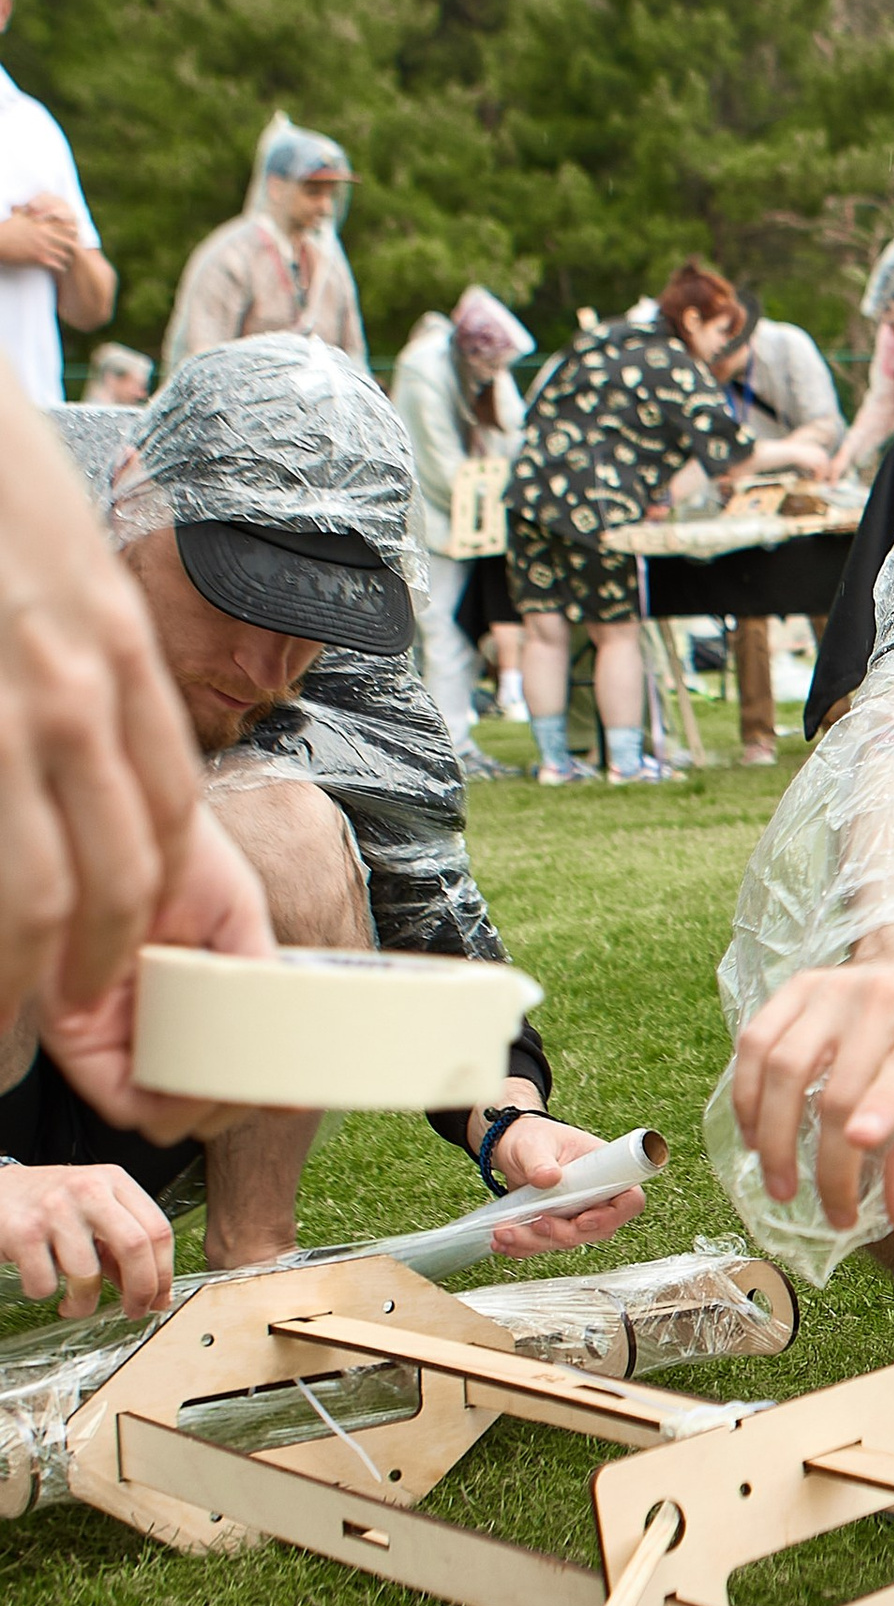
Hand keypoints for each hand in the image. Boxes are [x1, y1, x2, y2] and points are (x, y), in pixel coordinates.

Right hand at [0, 198, 80, 273]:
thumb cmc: (7, 229)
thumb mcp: (19, 215)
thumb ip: (29, 209)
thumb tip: (30, 204)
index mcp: (43, 224)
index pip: (65, 226)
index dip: (70, 232)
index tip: (72, 236)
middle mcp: (46, 235)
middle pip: (69, 240)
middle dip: (72, 246)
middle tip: (72, 250)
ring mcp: (43, 247)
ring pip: (65, 254)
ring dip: (67, 258)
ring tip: (67, 261)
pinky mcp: (39, 259)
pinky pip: (58, 265)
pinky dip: (60, 267)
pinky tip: (59, 268)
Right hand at [0, 389, 210, 1010]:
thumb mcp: (61, 569)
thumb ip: (83, 660)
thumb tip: (80, 740)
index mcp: (119, 654)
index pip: (166, 812)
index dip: (149, 905)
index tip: (123, 960)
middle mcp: (78, 689)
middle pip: (119, 871)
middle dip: (95, 971)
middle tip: (64, 1029)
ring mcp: (11, 710)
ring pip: (39, 892)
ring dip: (20, 980)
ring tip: (0, 1036)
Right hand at [0, 1162, 174, 1318]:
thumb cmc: (50, 1206)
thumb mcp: (95, 1211)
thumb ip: (122, 1245)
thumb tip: (153, 1293)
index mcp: (114, 1181)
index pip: (157, 1229)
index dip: (164, 1273)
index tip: (159, 1299)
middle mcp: (88, 1190)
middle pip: (134, 1246)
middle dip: (140, 1290)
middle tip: (134, 1312)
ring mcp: (54, 1209)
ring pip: (87, 1274)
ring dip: (84, 1303)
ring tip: (74, 1303)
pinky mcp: (23, 1232)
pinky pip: (45, 1283)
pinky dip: (44, 1292)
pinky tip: (39, 1278)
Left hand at [37, 805, 279, 1142]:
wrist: (117, 815)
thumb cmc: (171, 853)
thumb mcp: (238, 913)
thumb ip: (262, 976)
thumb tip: (295, 1038)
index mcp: (188, 991)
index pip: (224, 1064)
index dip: (261, 1090)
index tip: (295, 1092)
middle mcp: (149, 1017)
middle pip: (195, 1102)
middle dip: (238, 1106)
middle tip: (271, 1092)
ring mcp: (114, 1032)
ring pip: (162, 1112)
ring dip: (208, 1112)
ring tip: (241, 1087)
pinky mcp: (78, 1040)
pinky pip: (123, 1098)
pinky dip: (167, 1106)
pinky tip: (201, 1087)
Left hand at [484, 1115, 651, 1256]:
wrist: (511, 1146)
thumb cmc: (533, 1137)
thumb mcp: (534, 1144)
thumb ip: (539, 1160)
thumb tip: (547, 1177)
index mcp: (605, 1171)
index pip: (629, 1201)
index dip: (611, 1216)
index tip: (582, 1220)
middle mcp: (596, 1196)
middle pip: (598, 1230)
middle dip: (563, 1233)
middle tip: (536, 1223)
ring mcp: (577, 1213)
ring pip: (568, 1241)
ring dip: (534, 1242)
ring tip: (503, 1231)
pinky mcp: (556, 1225)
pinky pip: (545, 1244)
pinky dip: (522, 1247)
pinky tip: (502, 1241)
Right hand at [729, 928, 893, 1230]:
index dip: (882, 1104)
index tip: (861, 1141)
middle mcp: (883, 998)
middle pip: (840, 1089)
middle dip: (830, 1164)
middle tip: (832, 1214)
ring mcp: (834, 988)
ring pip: (784, 1066)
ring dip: (774, 1137)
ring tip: (782, 1188)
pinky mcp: (798, 987)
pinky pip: (754, 1043)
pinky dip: (746, 1096)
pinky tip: (755, 1137)